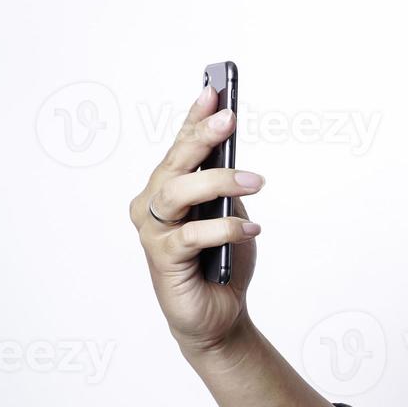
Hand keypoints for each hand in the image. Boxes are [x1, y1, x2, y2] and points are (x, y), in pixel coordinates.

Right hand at [127, 84, 265, 355]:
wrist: (219, 315)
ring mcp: (154, 231)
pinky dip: (224, 229)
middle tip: (229, 119)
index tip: (213, 91)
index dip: (194, 118)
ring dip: (217, 182)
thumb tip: (234, 156)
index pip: (181, 146)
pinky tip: (251, 229)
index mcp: (169, 188)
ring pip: (176, 193)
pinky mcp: (163, 259)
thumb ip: (225, 188)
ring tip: (254, 181)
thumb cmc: (222, 260)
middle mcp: (153, 204)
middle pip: (174, 163)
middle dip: (201, 137)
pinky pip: (191, 235)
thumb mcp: (230, 214)